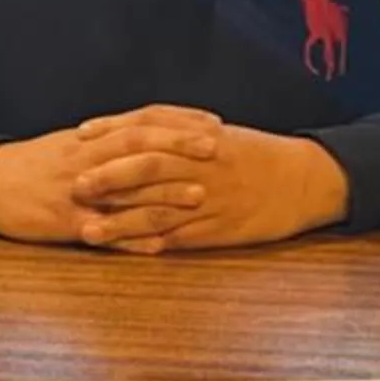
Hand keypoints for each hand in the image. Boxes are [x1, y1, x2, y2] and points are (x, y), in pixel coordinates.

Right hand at [0, 106, 221, 246]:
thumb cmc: (34, 165)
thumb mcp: (72, 143)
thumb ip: (111, 141)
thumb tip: (153, 135)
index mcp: (91, 139)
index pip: (142, 121)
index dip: (178, 121)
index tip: (213, 122)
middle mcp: (88, 161)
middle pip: (139, 147)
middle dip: (179, 147)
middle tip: (217, 149)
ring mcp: (77, 193)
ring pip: (126, 191)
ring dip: (164, 194)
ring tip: (199, 196)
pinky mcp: (64, 224)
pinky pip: (102, 232)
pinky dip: (131, 239)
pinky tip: (159, 246)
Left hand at [70, 112, 348, 253]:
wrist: (304, 180)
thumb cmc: (257, 154)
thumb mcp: (218, 133)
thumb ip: (178, 131)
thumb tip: (134, 129)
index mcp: (199, 137)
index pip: (147, 130)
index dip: (111, 132)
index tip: (79, 136)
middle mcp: (201, 166)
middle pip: (147, 169)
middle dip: (108, 178)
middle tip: (76, 186)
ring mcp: (210, 200)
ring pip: (157, 211)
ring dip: (119, 222)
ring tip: (87, 231)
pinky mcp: (219, 230)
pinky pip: (180, 239)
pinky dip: (151, 245)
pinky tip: (126, 251)